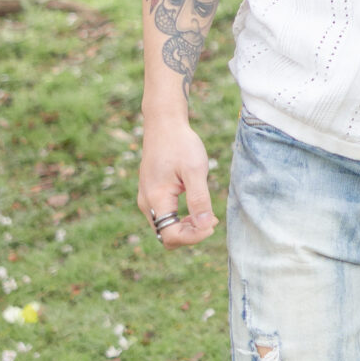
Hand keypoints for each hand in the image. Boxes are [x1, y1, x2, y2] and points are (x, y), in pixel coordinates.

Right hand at [139, 112, 217, 247]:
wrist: (164, 124)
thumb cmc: (180, 144)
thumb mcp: (195, 170)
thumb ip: (199, 199)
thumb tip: (204, 226)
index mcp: (155, 198)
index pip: (171, 235)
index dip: (193, 237)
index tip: (213, 223)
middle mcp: (146, 203)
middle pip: (166, 236)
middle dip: (190, 234)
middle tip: (212, 219)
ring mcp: (147, 199)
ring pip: (165, 228)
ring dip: (186, 228)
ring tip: (206, 214)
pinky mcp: (152, 194)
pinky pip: (165, 217)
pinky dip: (181, 219)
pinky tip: (197, 208)